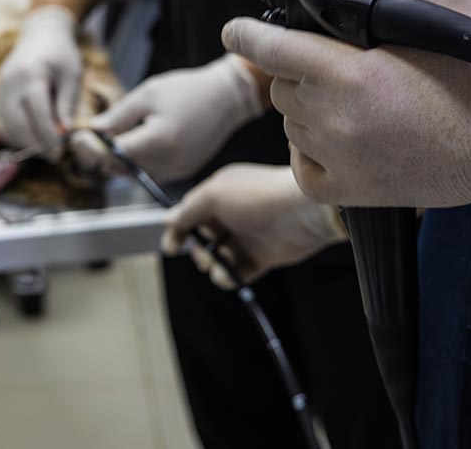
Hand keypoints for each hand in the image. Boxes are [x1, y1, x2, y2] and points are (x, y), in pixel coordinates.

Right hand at [0, 6, 81, 156]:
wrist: (39, 34)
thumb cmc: (61, 55)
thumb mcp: (71, 76)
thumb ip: (66, 105)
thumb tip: (64, 135)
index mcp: (31, 74)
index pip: (37, 113)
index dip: (48, 136)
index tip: (61, 152)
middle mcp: (10, 83)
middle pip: (17, 124)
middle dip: (35, 145)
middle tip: (55, 157)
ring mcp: (0, 90)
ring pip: (6, 128)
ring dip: (24, 144)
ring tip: (46, 150)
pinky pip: (2, 124)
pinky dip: (15, 137)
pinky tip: (32, 140)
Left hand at [71, 55, 263, 182]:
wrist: (226, 97)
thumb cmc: (187, 90)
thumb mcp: (146, 95)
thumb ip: (117, 117)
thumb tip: (91, 131)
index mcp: (156, 142)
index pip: (110, 155)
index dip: (91, 146)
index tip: (80, 135)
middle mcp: (167, 163)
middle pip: (119, 169)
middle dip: (101, 154)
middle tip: (90, 136)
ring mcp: (176, 171)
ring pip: (133, 174)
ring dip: (118, 160)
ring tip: (112, 137)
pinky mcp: (182, 172)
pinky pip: (150, 173)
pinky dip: (137, 163)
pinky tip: (135, 143)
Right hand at [162, 164, 346, 287]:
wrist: (304, 210)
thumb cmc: (258, 196)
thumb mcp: (214, 194)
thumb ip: (188, 209)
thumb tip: (166, 220)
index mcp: (219, 194)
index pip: (189, 214)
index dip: (178, 231)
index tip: (172, 248)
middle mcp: (231, 215)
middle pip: (201, 239)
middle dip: (197, 251)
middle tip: (204, 257)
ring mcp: (247, 237)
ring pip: (219, 258)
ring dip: (215, 266)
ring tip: (221, 265)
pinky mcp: (262, 257)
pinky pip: (238, 273)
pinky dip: (232, 277)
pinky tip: (233, 275)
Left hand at [223, 0, 470, 208]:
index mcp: (351, 71)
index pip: (269, 48)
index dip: (246, 34)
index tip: (235, 29)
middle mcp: (335, 118)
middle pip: (282, 84)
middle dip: (303, 69)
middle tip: (347, 66)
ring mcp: (341, 159)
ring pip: (292, 123)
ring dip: (311, 108)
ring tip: (360, 101)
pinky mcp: (350, 191)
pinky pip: (302, 166)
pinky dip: (313, 150)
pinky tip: (345, 136)